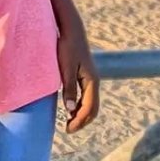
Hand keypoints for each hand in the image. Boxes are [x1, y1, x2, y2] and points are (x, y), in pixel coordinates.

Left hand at [57, 19, 99, 133]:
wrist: (71, 30)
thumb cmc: (67, 47)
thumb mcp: (65, 68)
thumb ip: (68, 88)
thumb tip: (69, 109)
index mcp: (91, 82)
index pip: (88, 108)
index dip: (79, 121)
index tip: (68, 129)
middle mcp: (94, 82)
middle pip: (93, 108)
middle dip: (82, 121)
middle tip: (68, 129)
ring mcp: (91, 79)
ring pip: (91, 103)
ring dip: (82, 114)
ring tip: (69, 122)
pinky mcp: (86, 75)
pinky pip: (87, 96)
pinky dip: (81, 106)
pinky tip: (71, 108)